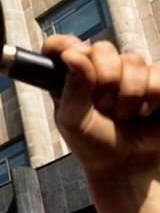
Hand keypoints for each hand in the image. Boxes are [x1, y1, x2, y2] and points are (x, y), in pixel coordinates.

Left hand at [45, 36, 159, 178]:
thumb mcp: (73, 121)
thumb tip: (72, 55)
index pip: (62, 46)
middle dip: (105, 81)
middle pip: (103, 48)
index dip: (65, 46)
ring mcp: (129, 73)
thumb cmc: (95, 146)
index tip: (68, 57)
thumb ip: (73, 88)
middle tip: (103, 107)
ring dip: (130, 94)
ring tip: (125, 115)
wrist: (129, 166)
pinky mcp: (156, 79)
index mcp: (71, 77)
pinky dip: (154, 94)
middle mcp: (99, 70)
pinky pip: (159, 71)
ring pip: (134, 60)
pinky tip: (146, 111)